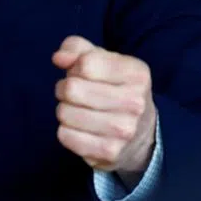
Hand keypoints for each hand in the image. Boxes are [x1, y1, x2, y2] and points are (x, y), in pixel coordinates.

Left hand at [52, 36, 156, 185]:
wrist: (141, 134)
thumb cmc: (114, 88)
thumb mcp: (102, 59)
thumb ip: (76, 48)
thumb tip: (58, 58)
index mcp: (137, 74)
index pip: (86, 63)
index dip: (75, 67)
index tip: (82, 74)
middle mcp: (136, 102)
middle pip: (71, 88)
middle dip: (65, 89)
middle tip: (75, 94)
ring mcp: (124, 130)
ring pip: (64, 113)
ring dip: (65, 110)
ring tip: (80, 111)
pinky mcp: (110, 152)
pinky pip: (65, 136)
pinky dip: (66, 131)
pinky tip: (81, 129)